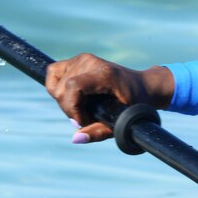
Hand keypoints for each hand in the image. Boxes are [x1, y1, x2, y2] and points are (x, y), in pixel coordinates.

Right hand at [45, 54, 173, 143]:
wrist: (143, 86)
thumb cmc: (135, 104)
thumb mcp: (122, 121)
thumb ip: (98, 132)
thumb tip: (76, 139)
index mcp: (104, 74)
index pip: (73, 87)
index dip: (72, 108)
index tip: (83, 122)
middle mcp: (90, 62)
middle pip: (61, 89)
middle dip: (69, 110)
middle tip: (86, 119)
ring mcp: (82, 59)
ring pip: (55, 84)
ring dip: (64, 101)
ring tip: (81, 108)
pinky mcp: (76, 60)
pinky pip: (53, 73)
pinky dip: (57, 88)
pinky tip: (73, 98)